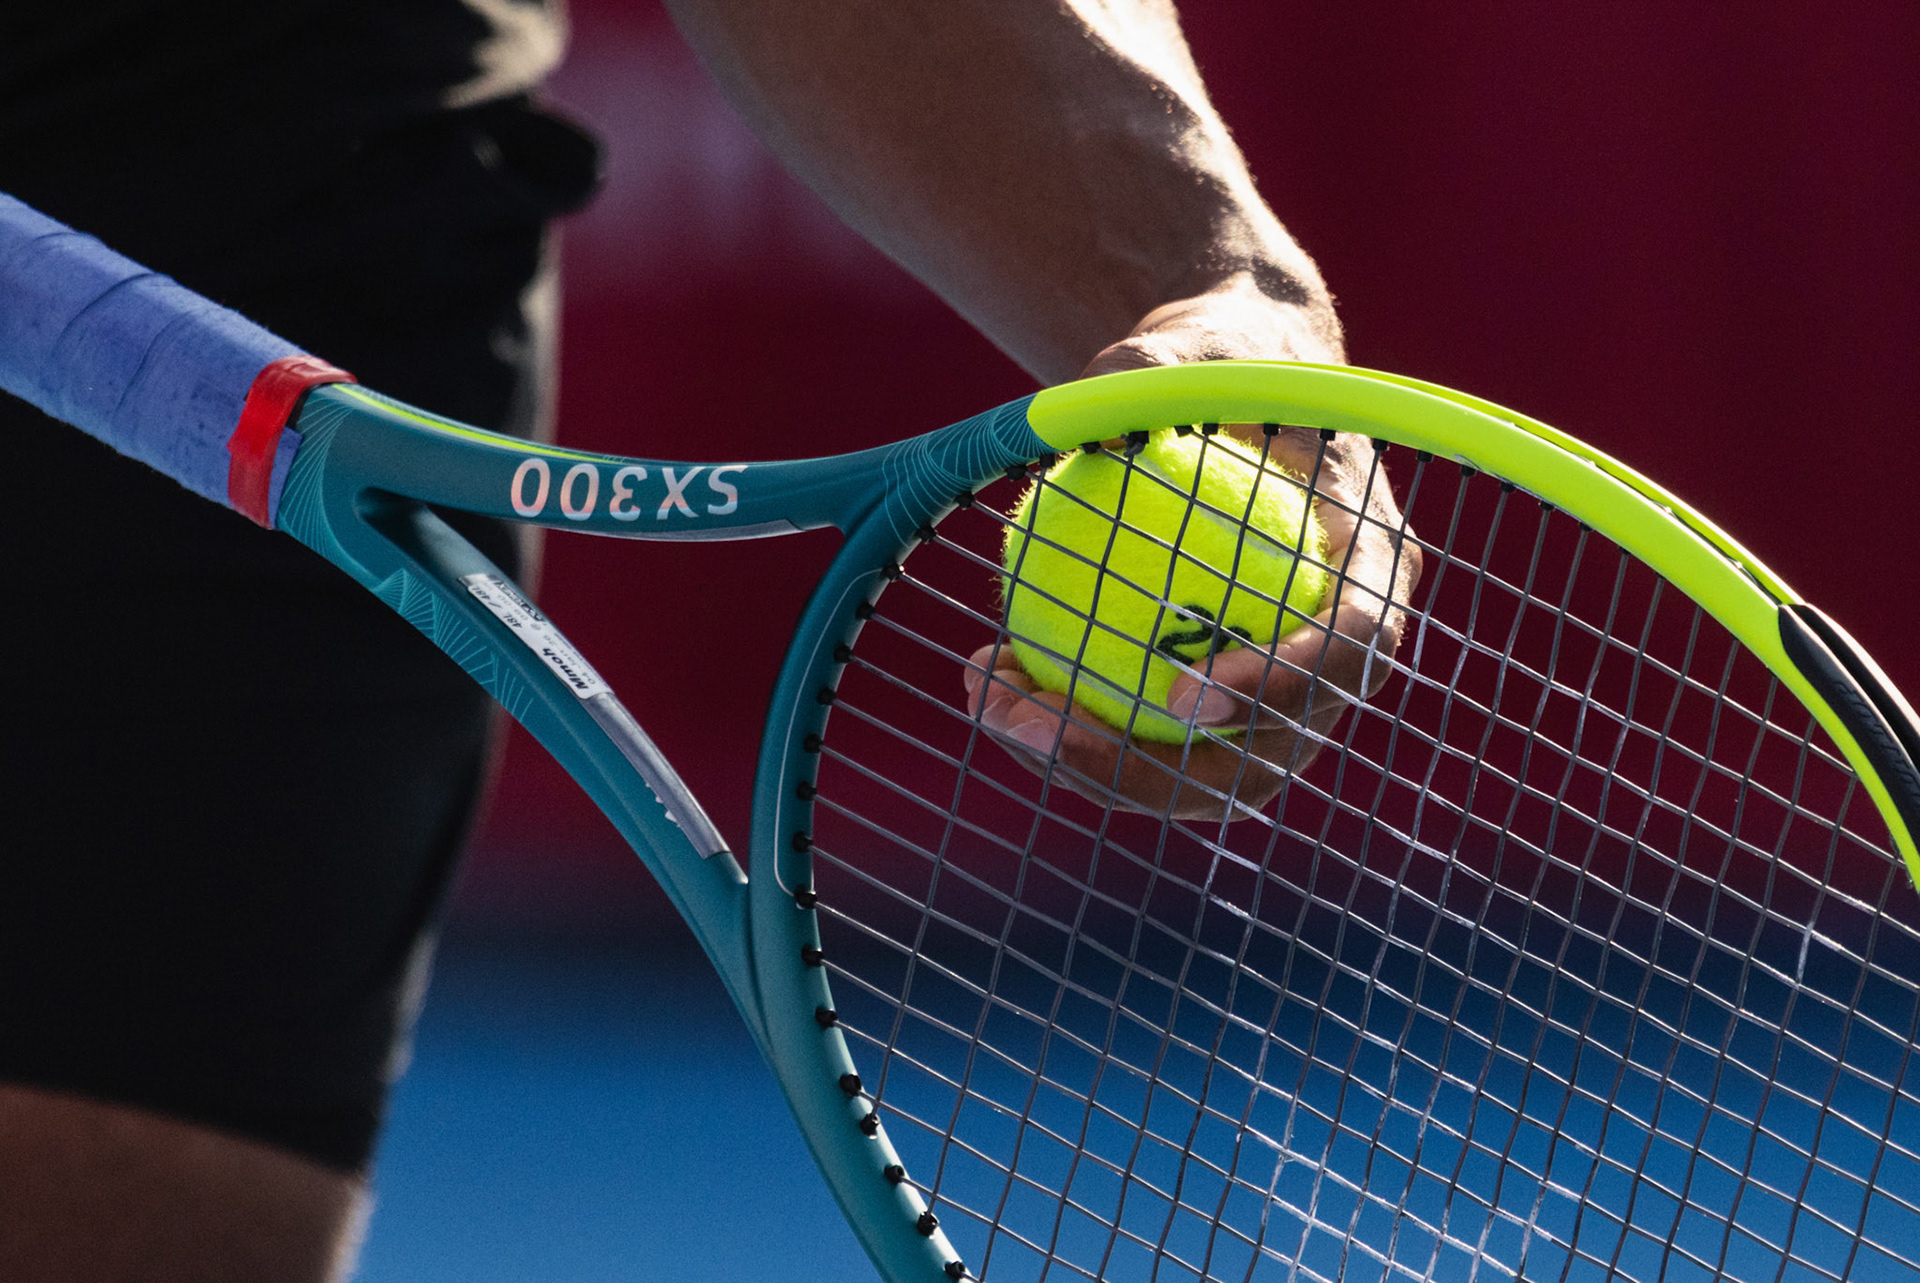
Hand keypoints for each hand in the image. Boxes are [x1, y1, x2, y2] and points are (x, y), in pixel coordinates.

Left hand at [962, 285, 1423, 821]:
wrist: (1230, 388)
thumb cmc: (1226, 356)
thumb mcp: (1198, 342)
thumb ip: (1158, 368)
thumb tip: (1090, 407)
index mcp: (1373, 560)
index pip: (1355, 647)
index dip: (1282, 686)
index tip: (1181, 694)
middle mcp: (1341, 650)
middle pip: (1265, 754)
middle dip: (1146, 767)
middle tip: (1038, 725)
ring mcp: (1283, 691)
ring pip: (1196, 772)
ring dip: (1087, 760)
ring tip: (992, 701)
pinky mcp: (1219, 700)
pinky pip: (1149, 738)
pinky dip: (1071, 721)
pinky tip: (988, 675)